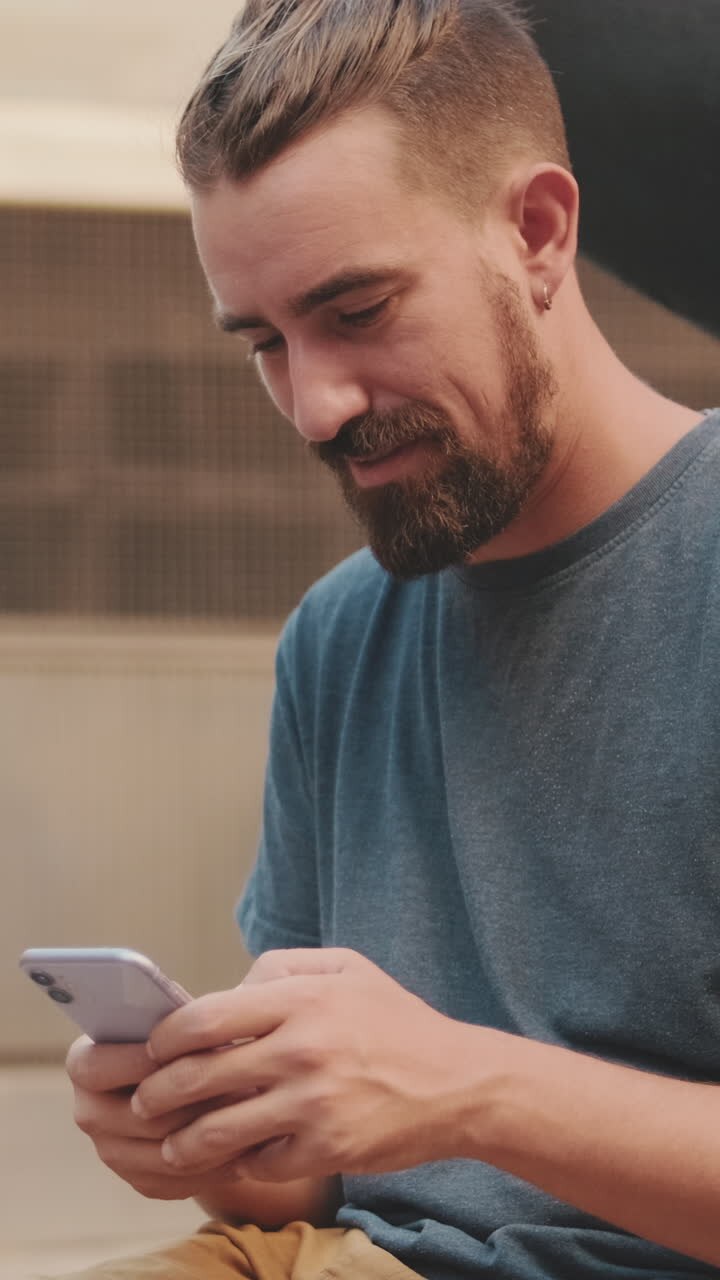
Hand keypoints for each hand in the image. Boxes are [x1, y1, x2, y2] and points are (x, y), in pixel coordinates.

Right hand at [66, 1036, 249, 1201]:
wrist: (200, 1079)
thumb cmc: (190, 1037)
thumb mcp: (184, 1020)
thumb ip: (179, 1018)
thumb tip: (199, 1018)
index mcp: (84, 1063)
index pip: (96, 1067)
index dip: (141, 1059)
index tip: (190, 1048)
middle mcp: (90, 1111)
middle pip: (137, 1116)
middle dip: (192, 1100)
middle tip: (240, 1084)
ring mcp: (112, 1152)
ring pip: (163, 1152)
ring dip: (210, 1133)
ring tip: (251, 1113)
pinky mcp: (142, 1180)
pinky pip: (178, 1181)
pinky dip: (213, 1165)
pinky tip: (246, 1143)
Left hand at [131, 948, 485, 1182]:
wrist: (459, 1084)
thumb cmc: (397, 1022)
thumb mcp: (347, 968)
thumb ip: (283, 967)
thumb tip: (230, 988)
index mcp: (302, 999)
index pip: (206, 1017)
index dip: (166, 1037)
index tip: (152, 1048)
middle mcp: (302, 1049)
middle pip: (200, 1075)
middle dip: (159, 1092)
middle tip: (144, 1101)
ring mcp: (312, 1104)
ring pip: (219, 1129)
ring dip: (184, 1141)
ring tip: (173, 1144)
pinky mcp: (326, 1149)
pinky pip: (259, 1162)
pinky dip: (241, 1161)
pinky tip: (237, 1155)